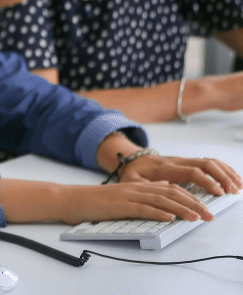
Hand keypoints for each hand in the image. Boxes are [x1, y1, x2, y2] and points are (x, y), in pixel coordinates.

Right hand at [59, 181, 219, 224]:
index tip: (204, 206)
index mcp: (135, 186)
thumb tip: (160, 211)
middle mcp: (133, 187)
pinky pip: (142, 208)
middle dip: (192, 203)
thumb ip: (137, 202)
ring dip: (181, 209)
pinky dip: (158, 212)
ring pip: (160, 199)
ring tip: (196, 217)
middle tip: (208, 214)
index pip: (168, 188)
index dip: (189, 195)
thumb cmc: (91, 202)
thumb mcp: (118, 200)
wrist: (68, 198)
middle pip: (169, 192)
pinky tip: (169, 217)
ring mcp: (126, 195)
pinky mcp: (118, 205)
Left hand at [119, 153, 241, 197]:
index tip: (219, 193)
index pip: (190, 172)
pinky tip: (232, 178)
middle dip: (222, 177)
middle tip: (234, 192)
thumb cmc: (131, 173)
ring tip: (238, 186)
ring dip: (225, 172)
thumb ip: (145, 190)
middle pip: (204, 163)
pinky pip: (206, 161)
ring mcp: (182, 160)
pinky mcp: (185, 162)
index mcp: (164, 168)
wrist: (129, 159)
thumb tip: (160, 200)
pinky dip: (222, 168)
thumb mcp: (132, 182)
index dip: (206, 181)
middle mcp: (175, 161)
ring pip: (208, 161)